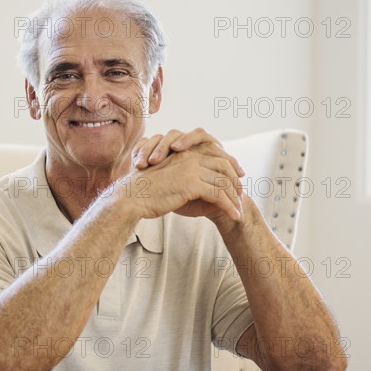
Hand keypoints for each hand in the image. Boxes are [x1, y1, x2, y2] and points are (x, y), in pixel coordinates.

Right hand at [127, 128, 245, 223]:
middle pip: (224, 167)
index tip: (236, 182)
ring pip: (223, 182)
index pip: (215, 157)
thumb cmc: (142, 192)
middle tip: (241, 197)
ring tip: (239, 212)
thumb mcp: (164, 178)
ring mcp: (191, 169)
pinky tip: (234, 216)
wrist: (129, 198)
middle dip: (235, 183)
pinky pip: (219, 194)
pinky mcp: (191, 184)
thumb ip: (180, 176)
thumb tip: (192, 187)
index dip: (229, 168)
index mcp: (183, 154)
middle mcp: (189, 157)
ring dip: (234, 198)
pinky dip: (229, 206)